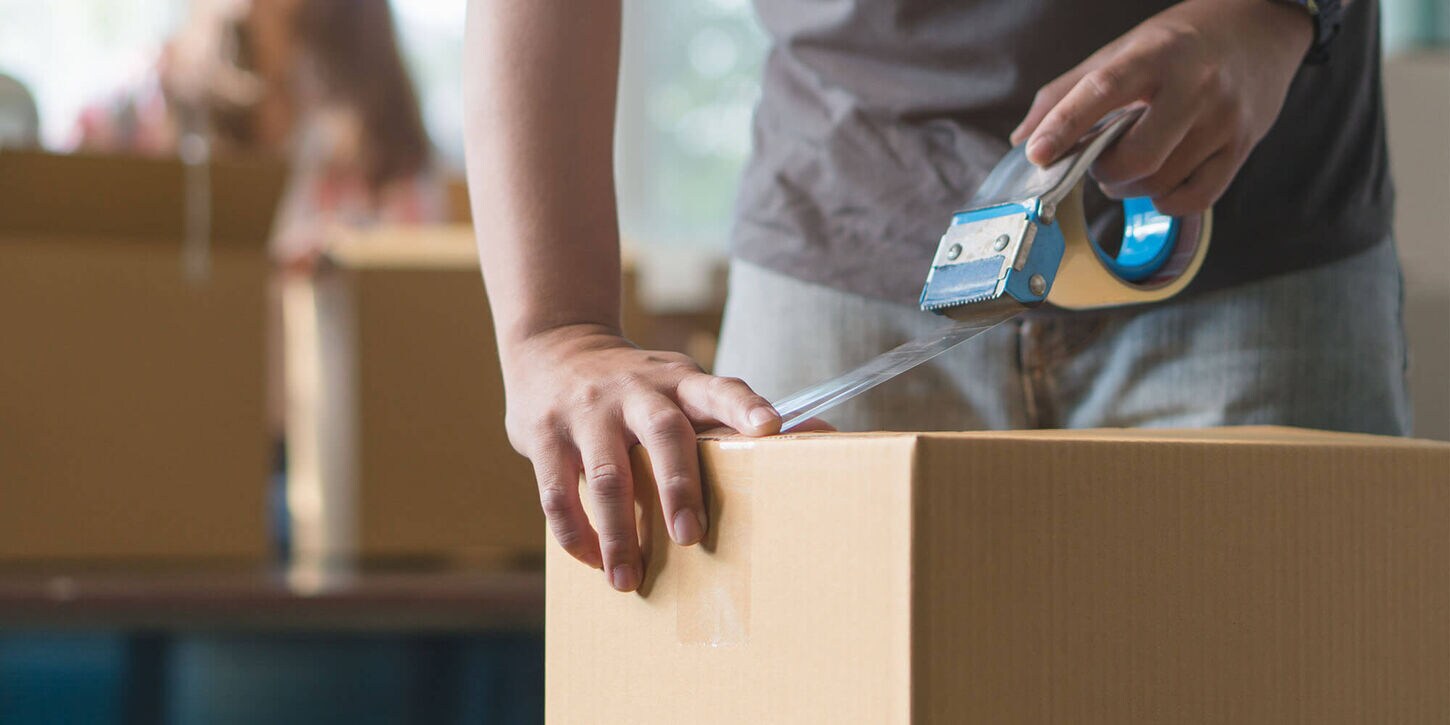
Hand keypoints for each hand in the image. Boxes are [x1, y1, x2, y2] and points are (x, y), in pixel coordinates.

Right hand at [501, 324, 780, 592]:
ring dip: (618, 532)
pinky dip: (575, 532)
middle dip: (679, 488)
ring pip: (606, 474)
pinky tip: (591, 560)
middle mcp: (635, 392)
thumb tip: (823, 434)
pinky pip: (557, 491)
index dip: (745, 407)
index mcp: (679, 381)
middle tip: (690, 538)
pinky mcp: (545, 434)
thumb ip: (730, 415)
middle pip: (663, 435)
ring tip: (628, 578)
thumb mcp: (681, 383)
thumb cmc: (638, 385)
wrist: (553, 345)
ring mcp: (587, 411)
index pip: (718, 388)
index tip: (770, 428)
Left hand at [1011, 0, 1312, 215]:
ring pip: (1161, 182)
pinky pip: (1195, 198)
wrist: (1259, 26)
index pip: (1103, 91)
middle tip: (1098, 161)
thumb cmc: (1180, 42)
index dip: (1065, 125)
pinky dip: (1166, 202)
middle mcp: (1195, 86)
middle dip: (1104, 172)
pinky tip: (1159, 183)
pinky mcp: (1242, 147)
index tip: (1037, 153)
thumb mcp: (1122, 51)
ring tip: (1130, 165)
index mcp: (1155, 55)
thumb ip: (1068, 92)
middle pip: (1136, 157)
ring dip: (1130, 188)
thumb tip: (1022, 139)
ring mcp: (1223, 120)